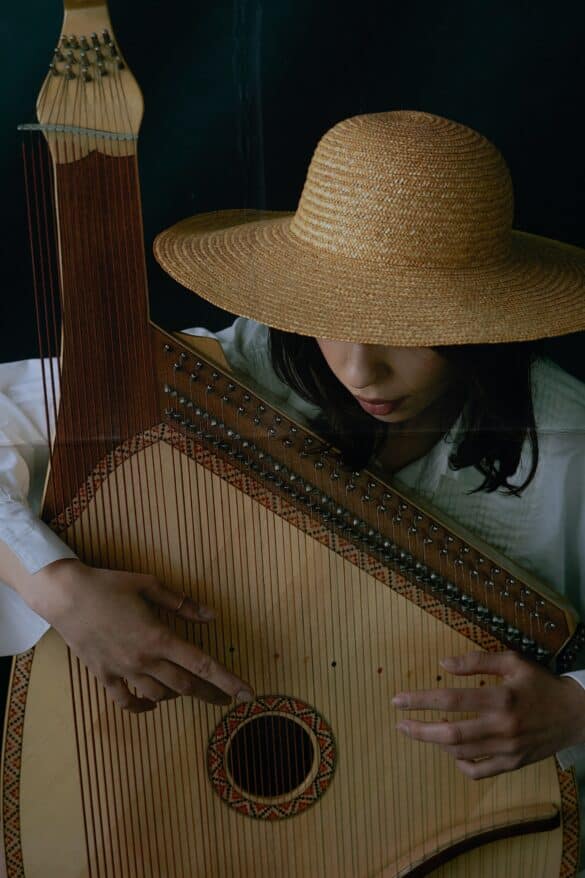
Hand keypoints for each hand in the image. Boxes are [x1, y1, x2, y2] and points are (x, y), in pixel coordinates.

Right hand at [26, 558, 253, 712]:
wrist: (65, 596)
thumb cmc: (109, 585)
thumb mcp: (150, 585)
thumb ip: (182, 603)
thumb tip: (211, 615)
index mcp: (159, 637)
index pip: (202, 664)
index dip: (228, 681)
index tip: (248, 694)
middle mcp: (144, 659)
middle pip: (186, 686)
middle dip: (210, 694)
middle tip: (226, 698)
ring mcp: (123, 670)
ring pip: (159, 695)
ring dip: (178, 695)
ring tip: (189, 690)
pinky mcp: (104, 675)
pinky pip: (126, 701)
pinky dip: (142, 707)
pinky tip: (152, 704)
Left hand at [392, 650, 584, 778]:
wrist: (575, 714)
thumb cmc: (539, 683)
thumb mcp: (512, 662)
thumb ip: (477, 661)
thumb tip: (442, 664)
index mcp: (501, 698)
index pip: (451, 699)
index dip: (421, 700)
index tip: (398, 700)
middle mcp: (502, 727)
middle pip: (451, 734)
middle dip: (419, 730)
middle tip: (399, 724)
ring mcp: (508, 750)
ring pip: (461, 753)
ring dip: (436, 744)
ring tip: (422, 731)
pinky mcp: (513, 764)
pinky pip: (479, 772)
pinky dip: (460, 765)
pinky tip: (452, 753)